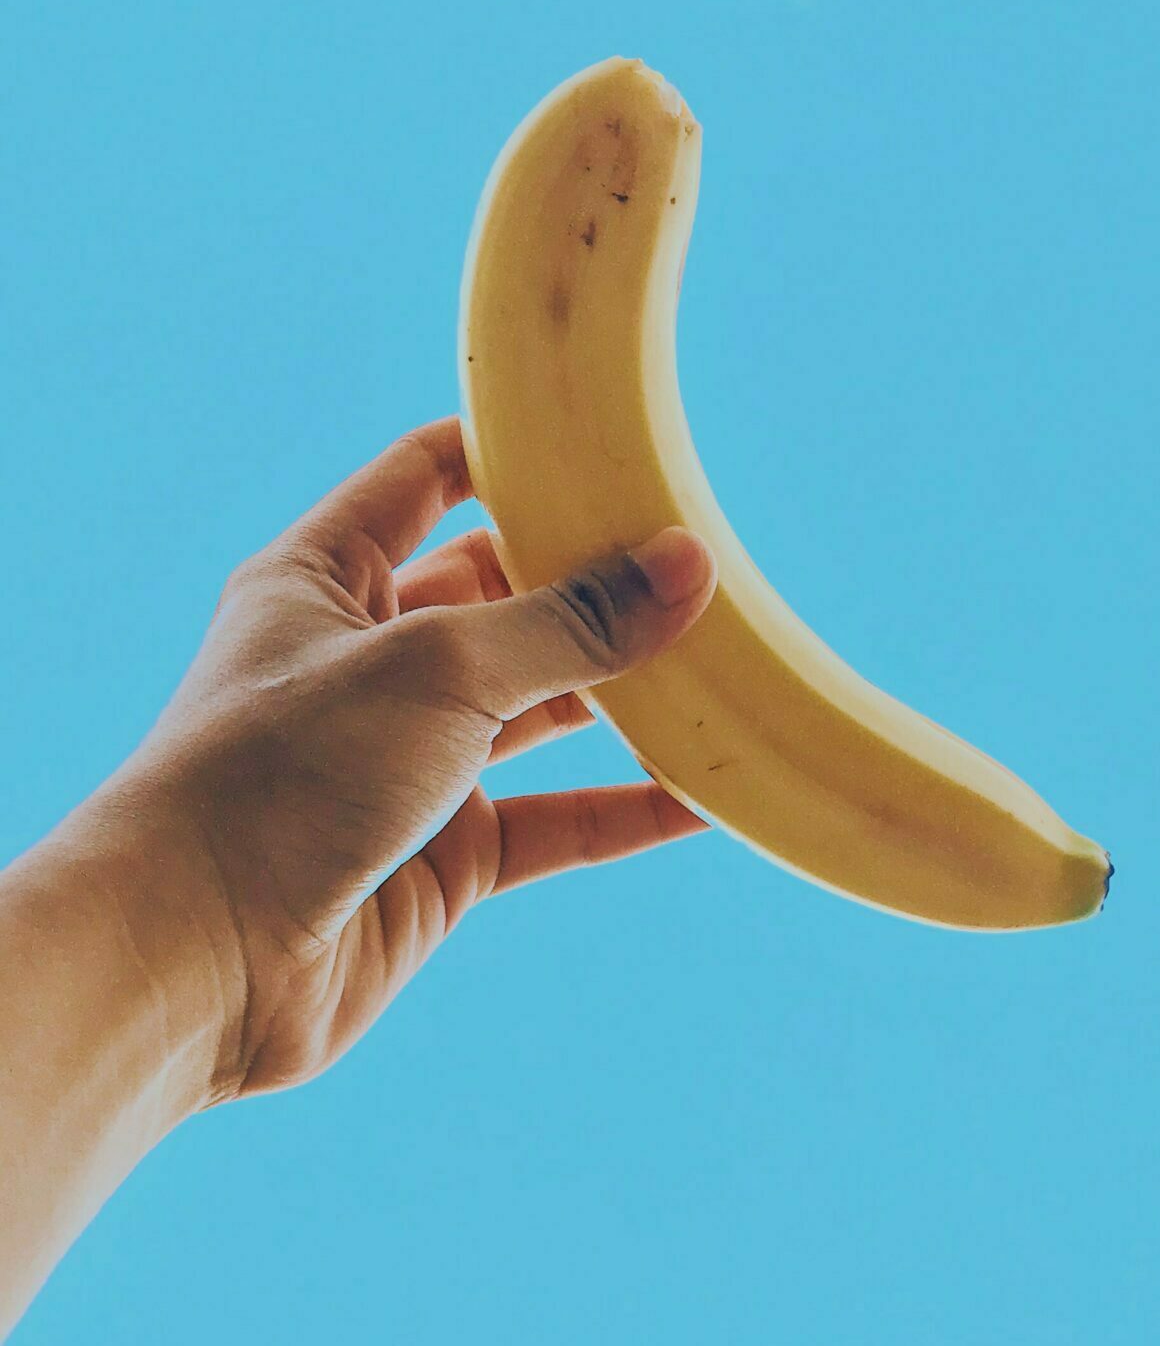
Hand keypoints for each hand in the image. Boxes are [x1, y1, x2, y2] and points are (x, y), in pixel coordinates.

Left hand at [126, 416, 715, 1102]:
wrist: (194, 966)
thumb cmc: (280, 778)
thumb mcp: (434, 670)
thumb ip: (566, 624)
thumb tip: (687, 567)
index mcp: (326, 580)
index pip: (424, 480)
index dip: (509, 452)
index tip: (604, 440)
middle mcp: (369, 663)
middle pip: (502, 598)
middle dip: (591, 583)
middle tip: (695, 564)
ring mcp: (410, 762)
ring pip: (538, 712)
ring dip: (621, 697)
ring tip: (718, 669)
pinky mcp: (445, 855)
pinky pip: (554, 820)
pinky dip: (623, 808)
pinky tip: (702, 797)